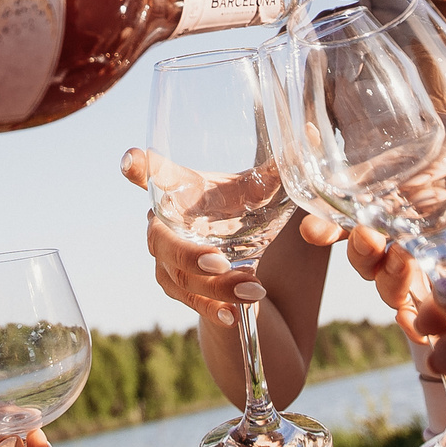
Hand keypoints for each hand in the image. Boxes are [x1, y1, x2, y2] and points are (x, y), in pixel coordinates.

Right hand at [120, 147, 270, 326]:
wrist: (240, 259)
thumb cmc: (243, 209)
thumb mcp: (263, 189)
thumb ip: (281, 165)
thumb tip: (312, 132)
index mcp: (181, 190)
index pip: (154, 174)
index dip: (139, 167)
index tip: (132, 161)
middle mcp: (165, 224)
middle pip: (159, 240)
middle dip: (186, 253)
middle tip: (219, 261)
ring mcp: (168, 260)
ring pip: (178, 278)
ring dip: (213, 287)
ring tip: (254, 289)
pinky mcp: (179, 287)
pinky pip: (189, 301)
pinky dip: (212, 308)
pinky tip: (234, 314)